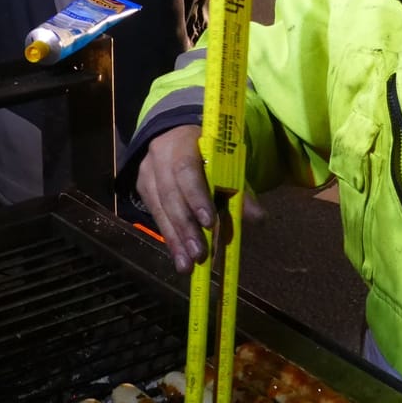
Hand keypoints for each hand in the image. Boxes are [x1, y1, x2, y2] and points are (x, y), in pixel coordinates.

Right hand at [134, 125, 264, 273]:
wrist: (178, 137)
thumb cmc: (210, 153)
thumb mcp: (227, 164)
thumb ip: (240, 191)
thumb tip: (257, 219)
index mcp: (184, 142)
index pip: (187, 170)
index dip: (196, 197)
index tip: (209, 223)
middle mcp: (160, 156)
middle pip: (171, 195)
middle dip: (186, 227)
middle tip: (200, 254)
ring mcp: (148, 173)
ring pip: (160, 209)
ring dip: (176, 240)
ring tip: (188, 265)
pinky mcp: (144, 189)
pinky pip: (156, 216)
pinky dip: (170, 239)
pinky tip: (179, 258)